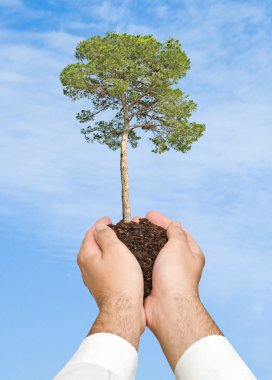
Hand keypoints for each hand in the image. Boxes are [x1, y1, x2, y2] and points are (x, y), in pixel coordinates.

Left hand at [77, 216, 145, 348]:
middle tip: (120, 230)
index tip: (110, 218)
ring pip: (102, 257)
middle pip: (95, 244)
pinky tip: (125, 262)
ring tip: (124, 244)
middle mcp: (86, 267)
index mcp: (86, 255)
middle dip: (106, 235)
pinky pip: (107, 268)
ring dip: (111, 249)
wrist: (124, 310)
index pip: (92, 232)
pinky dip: (114, 261)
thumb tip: (100, 227)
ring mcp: (93, 278)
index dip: (102, 223)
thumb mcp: (115, 249)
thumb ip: (106, 235)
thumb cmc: (122, 279)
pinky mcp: (103, 287)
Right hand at [142, 211, 221, 368]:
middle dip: (148, 230)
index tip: (148, 214)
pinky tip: (125, 250)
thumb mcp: (179, 246)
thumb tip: (174, 224)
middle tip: (135, 223)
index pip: (176, 230)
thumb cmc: (176, 276)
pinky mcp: (152, 280)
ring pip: (150, 251)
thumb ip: (176, 232)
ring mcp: (164, 272)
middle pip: (162, 240)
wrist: (167, 307)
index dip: (162, 221)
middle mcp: (178, 262)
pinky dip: (135, 256)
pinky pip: (142, 264)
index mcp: (190, 253)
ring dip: (139, 241)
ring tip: (127, 233)